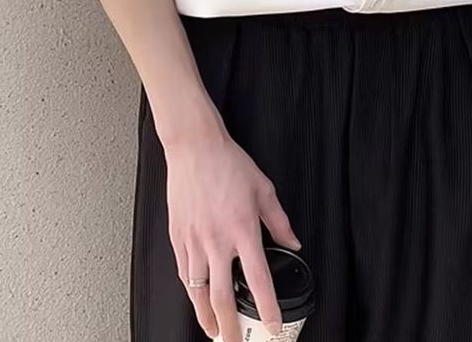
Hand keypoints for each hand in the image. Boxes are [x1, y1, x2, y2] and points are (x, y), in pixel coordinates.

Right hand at [164, 127, 301, 340]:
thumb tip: (293, 243)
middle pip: (223, 298)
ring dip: (207, 318)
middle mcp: (216, 240)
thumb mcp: (264, 189)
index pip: (258, 279)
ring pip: (198, 292)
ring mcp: (194, 240)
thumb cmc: (227, 163)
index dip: (267, 308)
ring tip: (214, 332)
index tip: (273, 325)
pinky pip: (184, 273)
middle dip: (230, 329)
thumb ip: (280, 222)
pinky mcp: (178, 237)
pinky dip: (191, 291)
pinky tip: (197, 298)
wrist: (194, 147)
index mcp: (242, 229)